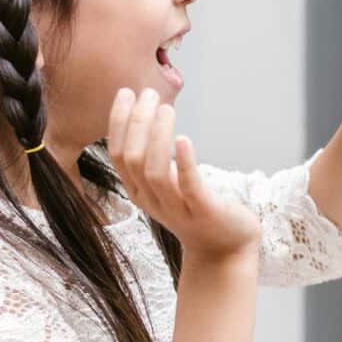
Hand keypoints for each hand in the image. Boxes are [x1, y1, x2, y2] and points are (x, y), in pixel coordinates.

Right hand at [105, 86, 260, 260]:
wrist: (223, 249)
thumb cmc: (195, 208)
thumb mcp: (168, 183)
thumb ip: (155, 156)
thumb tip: (150, 113)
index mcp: (139, 190)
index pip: (118, 154)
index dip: (118, 122)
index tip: (126, 92)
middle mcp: (151, 200)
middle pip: (133, 158)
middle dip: (137, 122)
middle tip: (150, 93)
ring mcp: (176, 208)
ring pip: (154, 171)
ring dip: (157, 136)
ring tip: (166, 108)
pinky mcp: (203, 212)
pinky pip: (189, 186)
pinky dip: (184, 162)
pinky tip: (184, 139)